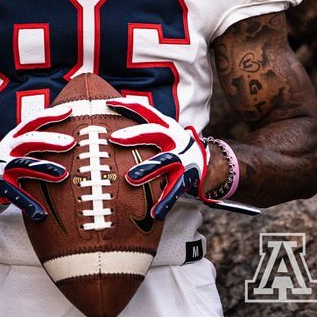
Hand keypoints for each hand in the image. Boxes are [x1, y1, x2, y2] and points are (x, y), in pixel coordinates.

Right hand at [0, 103, 74, 220]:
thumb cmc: (2, 165)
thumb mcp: (16, 149)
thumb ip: (35, 143)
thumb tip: (65, 137)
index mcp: (14, 138)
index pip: (33, 122)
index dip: (50, 115)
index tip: (70, 110)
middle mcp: (8, 150)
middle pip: (30, 140)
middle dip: (50, 140)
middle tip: (71, 142)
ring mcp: (1, 168)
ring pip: (23, 165)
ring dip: (43, 169)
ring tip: (63, 174)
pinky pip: (15, 195)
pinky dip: (28, 204)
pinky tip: (41, 213)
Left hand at [106, 98, 258, 218]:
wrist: (208, 162)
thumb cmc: (174, 146)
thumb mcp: (162, 131)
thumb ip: (141, 128)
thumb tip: (108, 124)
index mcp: (165, 125)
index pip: (145, 111)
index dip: (128, 105)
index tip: (108, 103)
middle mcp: (173, 139)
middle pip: (153, 133)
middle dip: (134, 135)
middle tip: (114, 137)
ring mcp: (180, 158)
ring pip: (163, 162)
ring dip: (147, 169)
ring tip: (130, 178)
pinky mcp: (186, 177)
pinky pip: (174, 190)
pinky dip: (165, 202)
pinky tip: (155, 212)